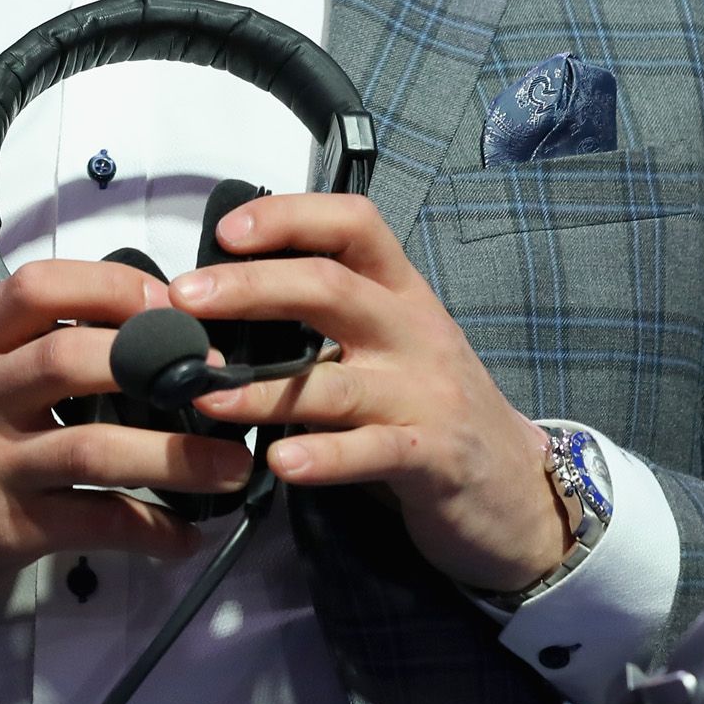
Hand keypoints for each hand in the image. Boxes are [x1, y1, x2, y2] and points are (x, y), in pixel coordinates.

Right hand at [0, 259, 260, 626]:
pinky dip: (152, 530)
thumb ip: (23, 346)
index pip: (38, 287)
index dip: (114, 286)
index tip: (170, 302)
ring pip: (94, 449)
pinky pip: (94, 524)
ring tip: (230, 465)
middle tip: (216, 379)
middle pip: (73, 359)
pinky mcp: (4, 530)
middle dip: (158, 365)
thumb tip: (131, 321)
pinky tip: (185, 534)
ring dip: (177, 457)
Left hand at [175, 193, 573, 591]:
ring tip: (206, 395)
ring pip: (336, 380)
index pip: (354, 224)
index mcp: (401, 294)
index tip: (225, 231)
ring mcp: (426, 395)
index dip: (289, 216)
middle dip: (252, 287)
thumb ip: (330, 322)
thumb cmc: (433, 408)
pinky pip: (372, 452)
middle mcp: (414, 332)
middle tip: (185, 298)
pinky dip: (324, 458)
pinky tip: (280, 461)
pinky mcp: (434, 458)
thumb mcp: (393, 347)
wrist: (518, 488)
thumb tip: (225, 299)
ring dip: (264, 387)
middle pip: (331, 288)